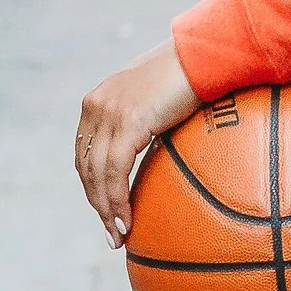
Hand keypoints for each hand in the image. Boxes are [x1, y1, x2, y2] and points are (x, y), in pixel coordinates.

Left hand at [75, 39, 199, 243]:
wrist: (206, 54)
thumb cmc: (194, 74)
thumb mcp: (158, 99)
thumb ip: (148, 120)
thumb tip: (159, 149)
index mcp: (98, 100)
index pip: (85, 152)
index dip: (93, 185)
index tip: (105, 211)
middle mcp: (96, 105)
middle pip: (85, 166)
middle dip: (97, 203)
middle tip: (111, 233)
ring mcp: (110, 113)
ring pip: (96, 174)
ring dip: (105, 211)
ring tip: (118, 236)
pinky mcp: (128, 122)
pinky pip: (115, 172)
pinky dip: (116, 201)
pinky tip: (125, 222)